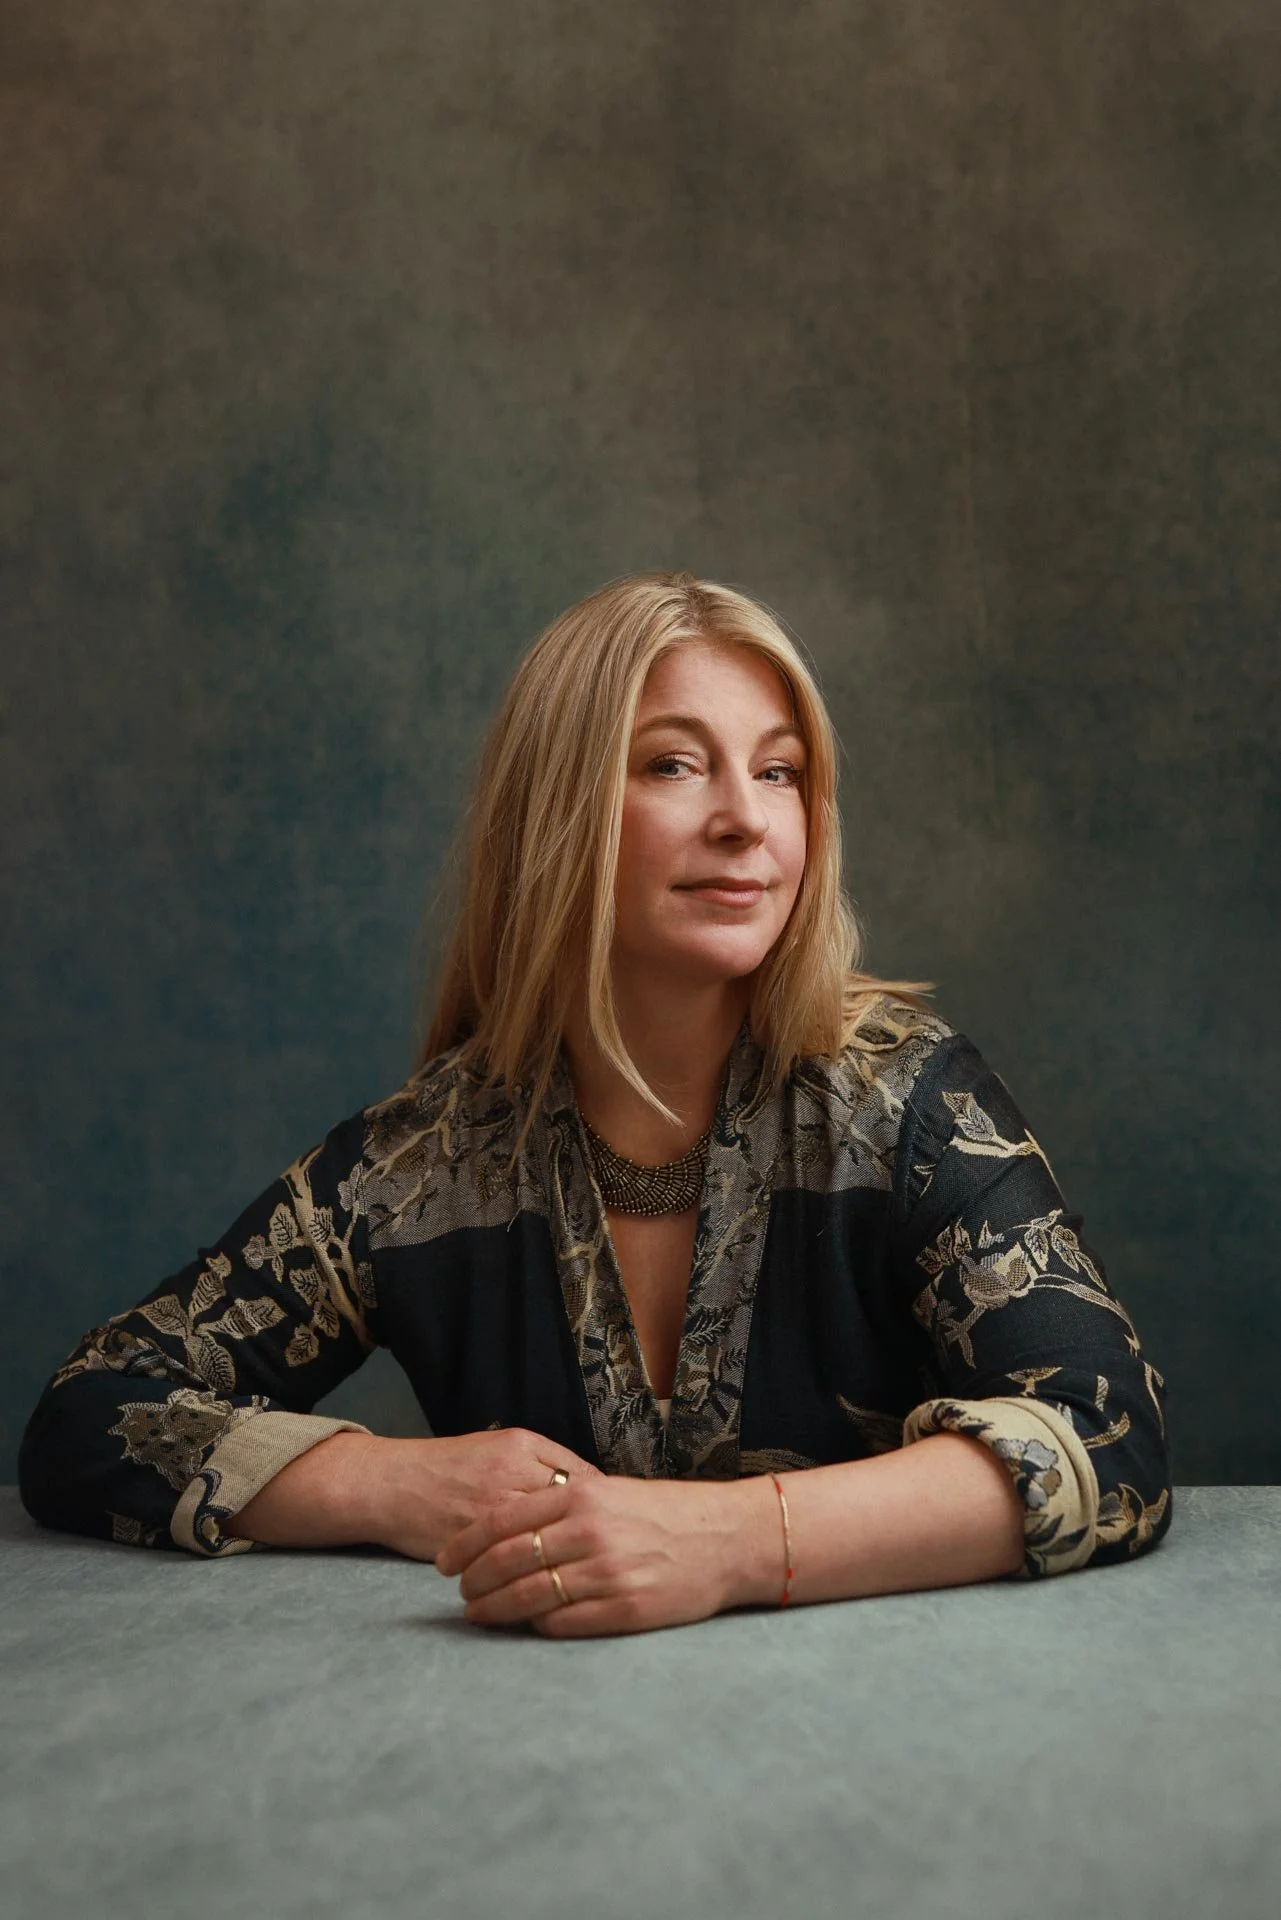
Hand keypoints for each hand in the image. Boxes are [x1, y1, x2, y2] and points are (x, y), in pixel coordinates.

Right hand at [375, 1427, 603, 1561]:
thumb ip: (544, 1459)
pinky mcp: (475, 1545)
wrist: (392, 1485)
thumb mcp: (499, 1443)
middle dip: (592, 1534)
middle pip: (570, 1510)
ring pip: (545, 1539)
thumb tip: (591, 1484)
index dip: (602, 1505)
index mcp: (521, 1447)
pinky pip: (516, 1564)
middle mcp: (510, 1477)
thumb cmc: (449, 1463)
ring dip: (566, 1558)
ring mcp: (492, 1512)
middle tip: (609, 1552)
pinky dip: (535, 1575)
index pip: (581, 1477)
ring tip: (582, 1571)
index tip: (615, 1522)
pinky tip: (547, 1583)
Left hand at [434, 1472, 780, 1636]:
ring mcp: (608, 1573)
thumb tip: (505, 1533)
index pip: (501, 1521)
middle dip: (473, 1582)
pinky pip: (565, 1623)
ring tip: (479, 1615)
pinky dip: (538, 1626)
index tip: (442, 1562)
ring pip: (529, 1596)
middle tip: (459, 1595)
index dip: (464, 1545)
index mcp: (581, 1495)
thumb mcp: (608, 1493)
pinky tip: (529, 1625)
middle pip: (507, 1562)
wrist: (725, 1538)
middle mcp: (590, 1532)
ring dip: (495, 1610)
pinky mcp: (627, 1609)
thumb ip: (559, 1508)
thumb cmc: (663, 1514)